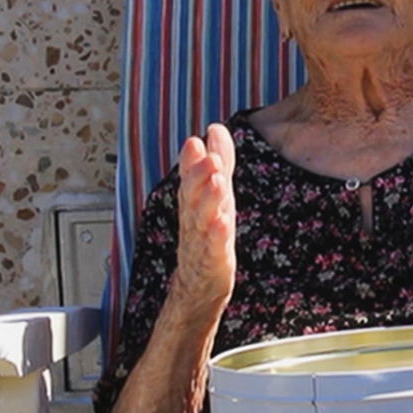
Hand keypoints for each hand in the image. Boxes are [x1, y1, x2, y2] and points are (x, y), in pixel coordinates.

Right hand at [174, 123, 236, 310]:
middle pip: (192, 195)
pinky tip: (223, 222)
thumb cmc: (207, 233)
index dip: (191, 161)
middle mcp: (194, 218)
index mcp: (193, 201)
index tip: (196, 141)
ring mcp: (201, 240)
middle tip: (210, 159)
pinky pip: (213, 247)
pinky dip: (217, 235)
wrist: (197, 284)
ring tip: (217, 183)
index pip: (189, 178)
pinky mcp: (212, 261)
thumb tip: (216, 129)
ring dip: (209, 200)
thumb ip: (218, 162)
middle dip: (199, 176)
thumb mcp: (215, 194)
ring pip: (201, 218)